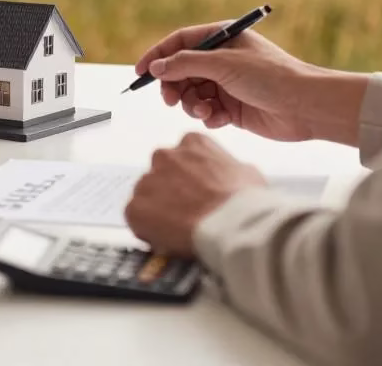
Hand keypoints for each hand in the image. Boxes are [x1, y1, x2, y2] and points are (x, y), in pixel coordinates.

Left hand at [124, 133, 266, 254]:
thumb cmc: (245, 202)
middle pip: (161, 175)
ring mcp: (147, 181)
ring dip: (158, 210)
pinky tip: (167, 238)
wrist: (232, 226)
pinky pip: (136, 218)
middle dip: (171, 193)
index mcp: (192, 143)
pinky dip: (147, 229)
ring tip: (180, 229)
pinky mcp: (135, 207)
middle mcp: (164, 156)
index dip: (190, 179)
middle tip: (187, 213)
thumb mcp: (247, 173)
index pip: (183, 157)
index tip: (197, 193)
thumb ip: (228, 169)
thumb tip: (229, 176)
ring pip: (147, 196)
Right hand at [136, 22, 368, 144]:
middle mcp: (223, 59)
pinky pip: (207, 111)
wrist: (305, 107)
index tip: (140, 72)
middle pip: (182, 70)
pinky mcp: (233, 108)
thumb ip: (185, 64)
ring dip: (192, 104)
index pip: (180, 42)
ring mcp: (228, 84)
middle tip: (170, 99)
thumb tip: (156, 66)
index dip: (158, 55)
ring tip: (205, 110)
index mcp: (223, 38)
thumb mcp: (223, 64)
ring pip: (192, 93)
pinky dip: (208, 116)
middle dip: (174, 85)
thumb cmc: (270, 76)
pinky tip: (219, 119)